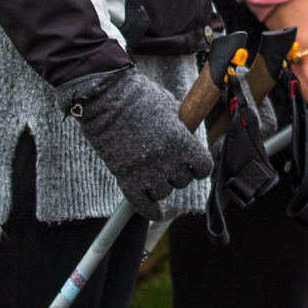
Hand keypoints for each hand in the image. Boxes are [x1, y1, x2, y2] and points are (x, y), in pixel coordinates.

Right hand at [58, 65, 211, 219]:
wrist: (104, 98)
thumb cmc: (137, 95)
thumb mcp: (167, 105)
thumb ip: (179, 125)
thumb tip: (186, 134)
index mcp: (179, 140)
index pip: (203, 167)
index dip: (200, 166)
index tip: (196, 165)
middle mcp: (165, 159)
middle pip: (182, 181)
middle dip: (178, 173)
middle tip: (169, 163)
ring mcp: (145, 170)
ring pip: (163, 192)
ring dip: (162, 185)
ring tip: (155, 174)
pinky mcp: (125, 177)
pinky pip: (142, 204)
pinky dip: (150, 211)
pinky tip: (156, 212)